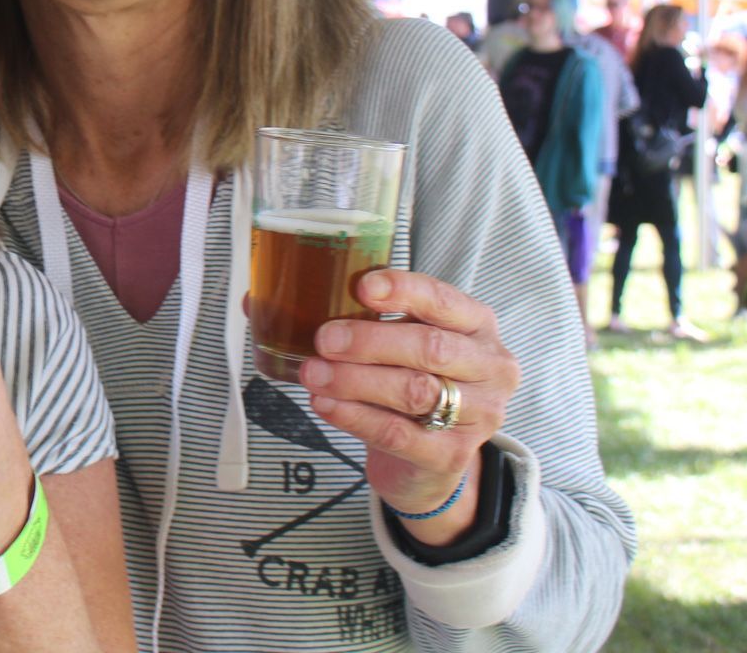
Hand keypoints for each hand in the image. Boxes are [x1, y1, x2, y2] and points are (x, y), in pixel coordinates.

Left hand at [299, 270, 520, 536]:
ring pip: (414, 391)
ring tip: (311, 373)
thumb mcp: (395, 343)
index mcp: (476, 325)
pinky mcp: (450, 455)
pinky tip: (324, 404)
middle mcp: (488, 367)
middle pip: (430, 347)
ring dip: (355, 380)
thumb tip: (258, 299)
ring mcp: (477, 415)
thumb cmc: (409, 381)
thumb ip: (349, 316)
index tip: (361, 287)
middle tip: (323, 339)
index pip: (444, 300)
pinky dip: (354, 416)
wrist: (431, 459)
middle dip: (369, 341)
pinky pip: (398, 433)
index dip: (404, 290)